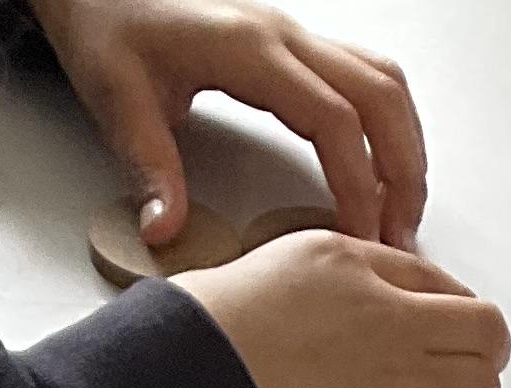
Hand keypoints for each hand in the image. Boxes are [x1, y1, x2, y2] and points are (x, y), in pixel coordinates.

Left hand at [29, 0, 426, 248]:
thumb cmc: (106, 26)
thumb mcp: (116, 96)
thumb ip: (148, 166)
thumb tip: (167, 230)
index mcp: (248, 48)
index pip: (334, 118)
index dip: (358, 185)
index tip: (362, 239)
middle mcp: (284, 34)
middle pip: (380, 94)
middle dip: (402, 172)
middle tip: (399, 238)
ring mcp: (294, 34)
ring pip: (384, 81)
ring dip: (404, 148)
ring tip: (397, 213)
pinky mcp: (293, 45)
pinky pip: (365, 78)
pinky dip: (387, 129)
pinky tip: (376, 172)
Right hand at [176, 237, 506, 387]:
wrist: (193, 382)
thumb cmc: (224, 326)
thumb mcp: (296, 259)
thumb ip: (365, 272)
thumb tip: (414, 294)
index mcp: (365, 269)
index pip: (454, 291)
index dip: (456, 318)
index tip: (444, 335)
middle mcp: (391, 323)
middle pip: (488, 339)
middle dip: (475, 356)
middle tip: (448, 373)